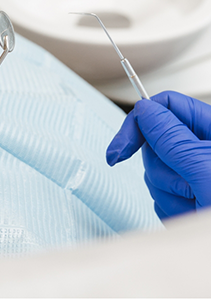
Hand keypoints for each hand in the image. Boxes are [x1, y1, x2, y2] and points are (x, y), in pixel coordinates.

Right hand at [106, 90, 210, 218]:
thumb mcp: (205, 169)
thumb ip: (172, 137)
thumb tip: (145, 111)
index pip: (167, 106)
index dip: (140, 122)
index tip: (121, 149)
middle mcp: (205, 151)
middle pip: (156, 143)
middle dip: (162, 169)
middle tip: (188, 186)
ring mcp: (198, 175)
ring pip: (157, 173)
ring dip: (170, 194)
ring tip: (198, 205)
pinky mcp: (191, 198)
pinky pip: (162, 197)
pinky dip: (173, 210)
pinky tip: (194, 216)